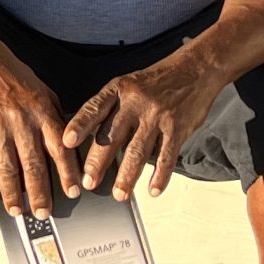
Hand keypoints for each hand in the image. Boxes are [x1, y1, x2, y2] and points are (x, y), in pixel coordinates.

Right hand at [0, 51, 80, 215]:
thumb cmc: (17, 79)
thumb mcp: (46, 94)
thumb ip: (57, 122)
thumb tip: (69, 149)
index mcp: (42, 112)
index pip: (59, 147)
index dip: (66, 172)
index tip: (73, 191)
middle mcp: (21, 121)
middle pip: (32, 164)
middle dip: (39, 193)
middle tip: (43, 213)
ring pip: (6, 167)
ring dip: (12, 193)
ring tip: (18, 211)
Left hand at [64, 51, 221, 199]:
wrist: (196, 69)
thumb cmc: (157, 80)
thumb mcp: (129, 84)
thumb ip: (111, 108)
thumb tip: (89, 137)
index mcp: (120, 89)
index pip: (95, 108)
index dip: (80, 125)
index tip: (67, 142)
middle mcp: (136, 101)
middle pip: (113, 135)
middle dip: (98, 162)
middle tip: (88, 182)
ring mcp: (158, 115)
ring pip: (138, 150)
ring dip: (127, 176)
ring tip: (119, 194)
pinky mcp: (178, 128)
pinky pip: (167, 156)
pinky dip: (160, 176)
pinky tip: (153, 190)